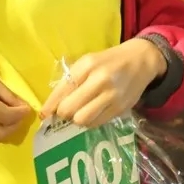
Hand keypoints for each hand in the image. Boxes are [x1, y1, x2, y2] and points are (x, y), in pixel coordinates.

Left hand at [40, 39, 167, 127]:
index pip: (62, 90)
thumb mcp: (87, 62)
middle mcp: (99, 80)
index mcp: (87, 65)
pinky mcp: (121, 108)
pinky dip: (90, 121)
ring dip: (76, 119)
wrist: (140, 60)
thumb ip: (71, 80)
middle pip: (70, 109)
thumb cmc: (108, 61)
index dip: (50, 105)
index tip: (43, 114)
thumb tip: (53, 104)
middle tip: (64, 111)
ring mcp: (112, 96)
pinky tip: (92, 113)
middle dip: (63, 113)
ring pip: (83, 120)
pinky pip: (97, 123)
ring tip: (79, 112)